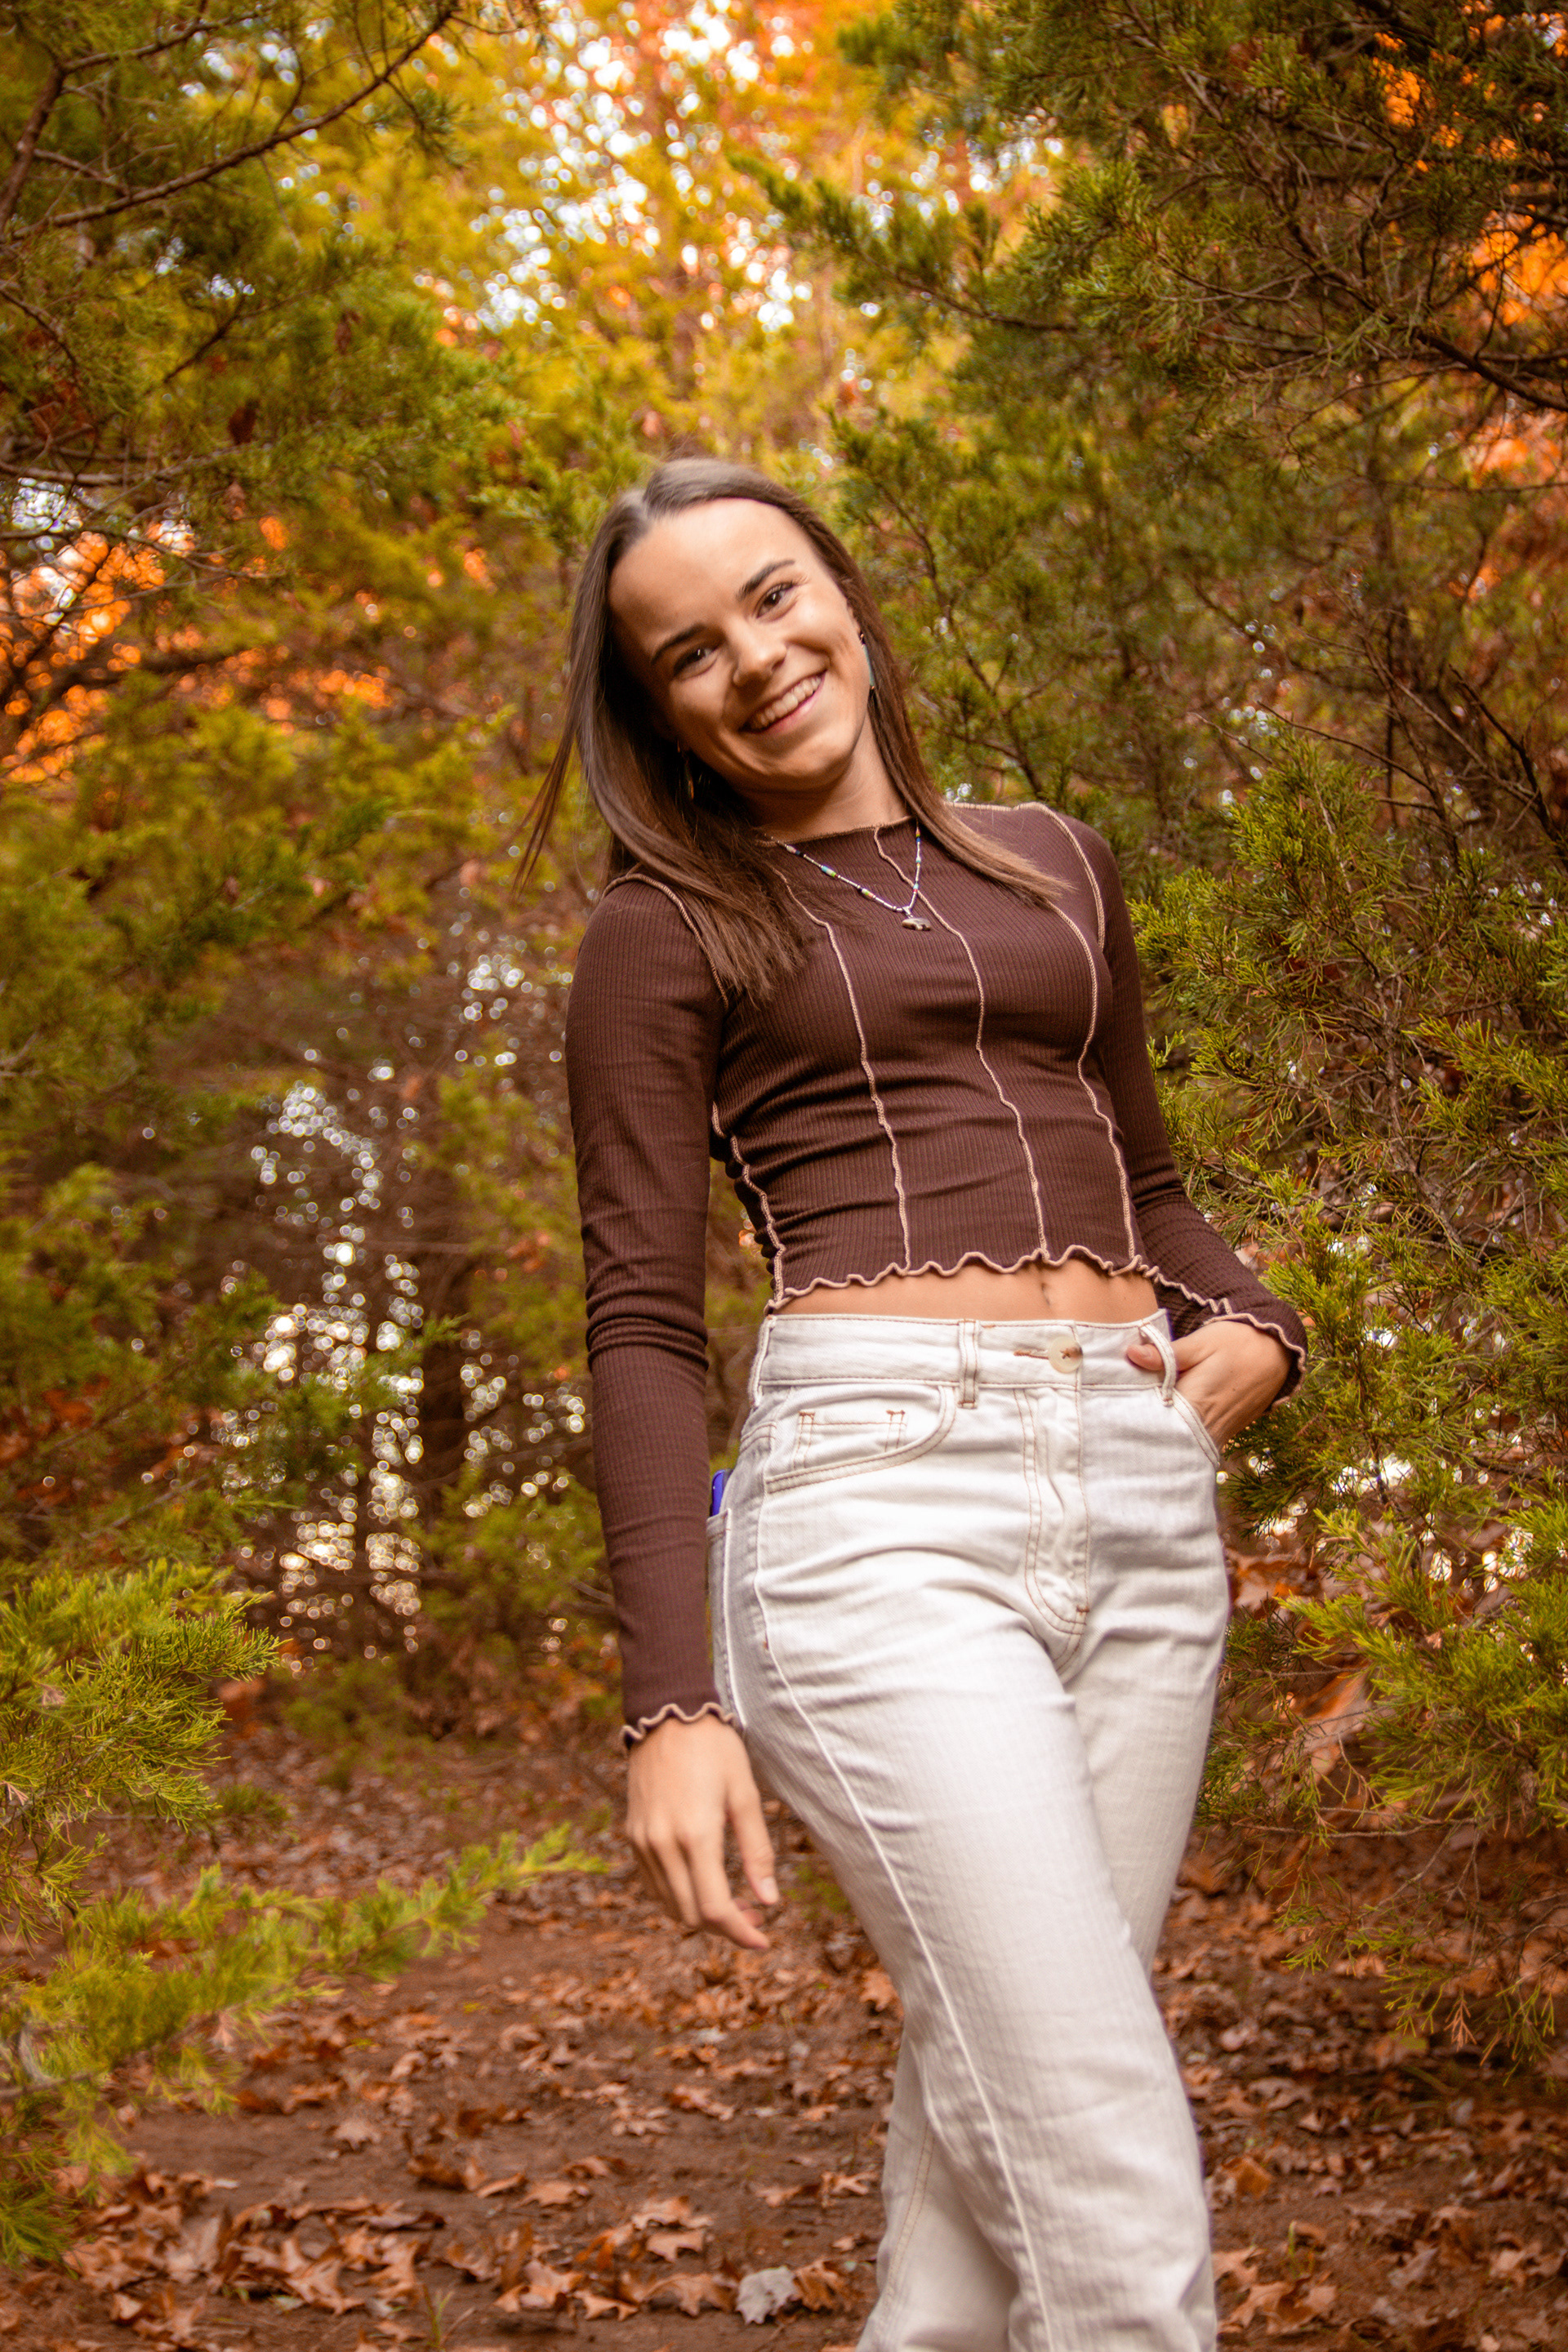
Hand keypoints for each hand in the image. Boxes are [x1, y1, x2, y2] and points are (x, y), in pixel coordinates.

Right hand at [626, 1714, 778, 1949]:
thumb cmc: (714, 1748)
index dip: (740, 1933)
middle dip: (725, 1926)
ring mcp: (643, 1842)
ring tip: (734, 1903)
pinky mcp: (633, 1836)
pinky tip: (704, 1884)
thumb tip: (769, 1901)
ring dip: (702, 1915)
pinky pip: (654, 1885)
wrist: (667, 1713)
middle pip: (691, 1915)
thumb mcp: (745, 1794)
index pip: (715, 1909)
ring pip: (670, 1905)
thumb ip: (757, 1851)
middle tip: (756, 1915)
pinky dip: (679, 1897)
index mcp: (695, 1835)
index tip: (764, 1940)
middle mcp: (663, 1845)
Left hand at [1125, 1320, 1290, 1451]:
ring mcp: (1217, 1435)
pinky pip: (1193, 1439)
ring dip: (1161, 1428)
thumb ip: (1167, 1355)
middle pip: (1163, 1435)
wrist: (1278, 1352)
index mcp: (1195, 1403)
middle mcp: (1206, 1427)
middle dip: (1142, 1424)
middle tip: (1121, 1406)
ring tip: (1140, 1409)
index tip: (1114, 1400)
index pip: (1153, 1420)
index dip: (1131, 1413)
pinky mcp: (1224, 1435)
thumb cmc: (1238, 1342)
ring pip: (1178, 1440)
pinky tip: (1165, 1414)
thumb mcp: (1202, 1343)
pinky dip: (1178, 1431)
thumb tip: (1131, 1355)